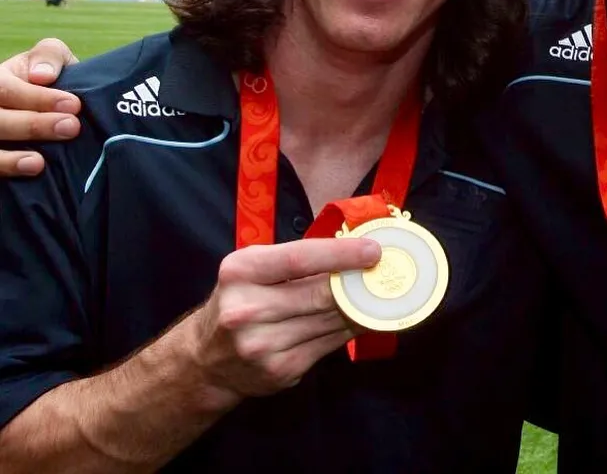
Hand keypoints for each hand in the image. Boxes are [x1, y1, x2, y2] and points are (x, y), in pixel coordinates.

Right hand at [0, 39, 81, 176]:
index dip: (38, 98)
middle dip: (32, 125)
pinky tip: (28, 172)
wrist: (51, 107)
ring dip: (9, 158)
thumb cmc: (49, 79)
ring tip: (38, 163)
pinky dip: (5, 169)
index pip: (6, 89)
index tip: (73, 105)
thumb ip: (49, 56)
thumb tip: (42, 75)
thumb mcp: (51, 59)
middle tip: (71, 127)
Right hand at [188, 236, 382, 400]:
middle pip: (320, 294)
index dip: (341, 254)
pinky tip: (363, 317)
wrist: (206, 359)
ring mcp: (263, 346)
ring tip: (381, 291)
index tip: (373, 250)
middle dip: (359, 282)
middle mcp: (246, 311)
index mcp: (240, 272)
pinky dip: (350, 329)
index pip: (299, 259)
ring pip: (330, 321)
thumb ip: (295, 259)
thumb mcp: (253, 268)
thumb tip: (353, 249)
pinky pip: (329, 344)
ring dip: (361, 306)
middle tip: (387, 269)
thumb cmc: (239, 298)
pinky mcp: (280, 371)